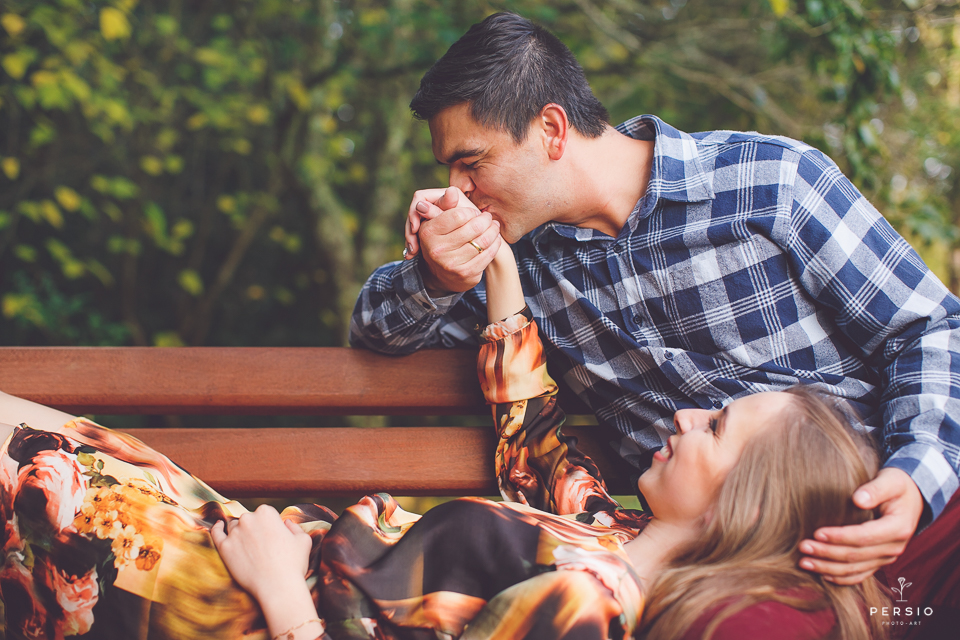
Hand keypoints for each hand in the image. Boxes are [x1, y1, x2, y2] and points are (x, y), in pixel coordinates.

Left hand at [210, 504, 311, 602]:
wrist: (278, 587)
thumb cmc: (293, 564)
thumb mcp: (303, 540)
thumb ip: (294, 527)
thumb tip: (286, 523)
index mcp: (267, 512)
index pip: (265, 513)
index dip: (269, 525)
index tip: (272, 537)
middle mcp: (248, 518)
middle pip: (248, 519)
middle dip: (253, 529)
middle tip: (261, 545)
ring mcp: (235, 533)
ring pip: (233, 527)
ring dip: (239, 532)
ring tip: (246, 546)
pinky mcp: (224, 548)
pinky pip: (217, 534)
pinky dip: (217, 528)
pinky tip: (219, 526)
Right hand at [403, 186, 500, 295]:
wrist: (442, 274)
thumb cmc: (442, 239)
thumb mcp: (437, 221)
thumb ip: (444, 204)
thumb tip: (452, 191)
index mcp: (428, 232)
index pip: (459, 215)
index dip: (470, 211)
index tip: (473, 212)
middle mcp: (437, 249)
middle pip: (474, 227)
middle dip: (485, 220)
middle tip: (488, 217)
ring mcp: (451, 264)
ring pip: (483, 241)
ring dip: (493, 231)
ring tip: (494, 226)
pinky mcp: (465, 274)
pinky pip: (488, 254)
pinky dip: (495, 244)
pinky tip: (495, 239)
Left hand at [798, 467, 922, 584]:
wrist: (911, 497)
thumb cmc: (896, 485)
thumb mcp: (891, 481)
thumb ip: (875, 489)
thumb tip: (858, 500)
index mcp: (898, 528)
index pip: (864, 537)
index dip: (839, 537)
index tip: (816, 532)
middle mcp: (894, 547)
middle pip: (856, 556)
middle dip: (827, 553)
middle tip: (802, 547)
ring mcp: (886, 557)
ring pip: (855, 569)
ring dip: (828, 568)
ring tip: (804, 562)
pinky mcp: (879, 560)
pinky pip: (860, 575)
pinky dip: (841, 578)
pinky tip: (822, 574)